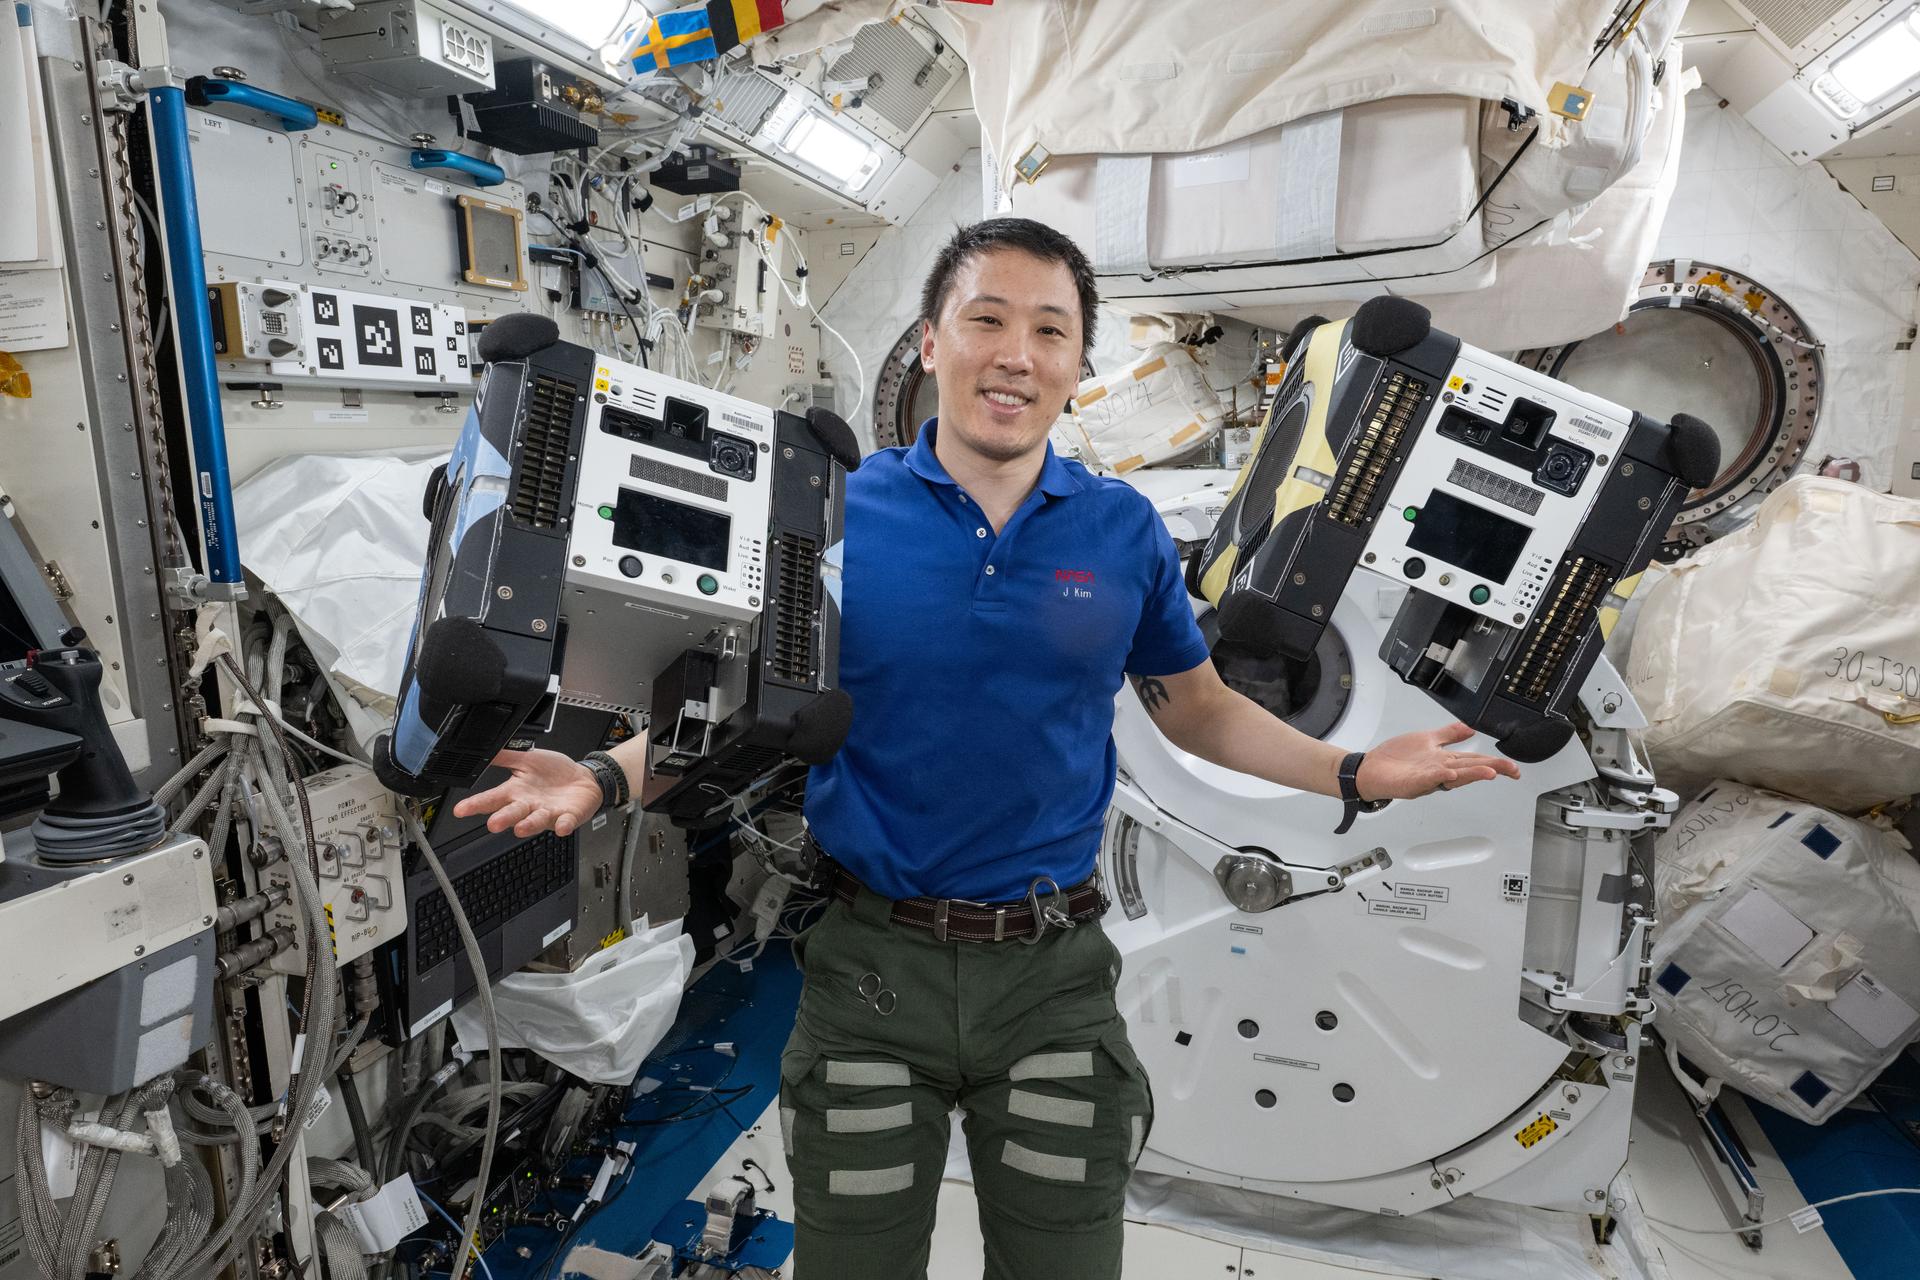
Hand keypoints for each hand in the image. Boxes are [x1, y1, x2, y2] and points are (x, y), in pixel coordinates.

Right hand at [450, 748, 605, 837]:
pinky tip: (561, 826)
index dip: (476, 804)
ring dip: (529, 825)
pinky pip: (565, 822)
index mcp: (517, 792)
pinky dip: (563, 825)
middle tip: (492, 824)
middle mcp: (529, 806)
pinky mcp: (568, 816)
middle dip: (502, 819)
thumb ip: (505, 757)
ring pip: (536, 821)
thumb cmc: (554, 772)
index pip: (492, 799)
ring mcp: (548, 813)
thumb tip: (483, 752)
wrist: (583, 778)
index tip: (460, 810)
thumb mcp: (527, 760)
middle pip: (512, 813)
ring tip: (520, 828)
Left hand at [1357, 722, 1519, 800]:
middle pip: (1469, 769)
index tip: (1514, 768)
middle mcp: (1439, 771)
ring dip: (1471, 775)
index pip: (1475, 761)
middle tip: (1511, 771)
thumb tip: (1471, 729)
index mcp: (1444, 761)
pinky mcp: (1410, 782)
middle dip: (1491, 769)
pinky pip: (1427, 779)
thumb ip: (1450, 735)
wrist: (1370, 769)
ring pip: (1453, 776)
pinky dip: (1439, 776)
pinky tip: (1449, 773)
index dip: (1495, 764)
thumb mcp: (1428, 741)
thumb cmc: (1396, 759)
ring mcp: (1426, 777)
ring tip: (1489, 772)